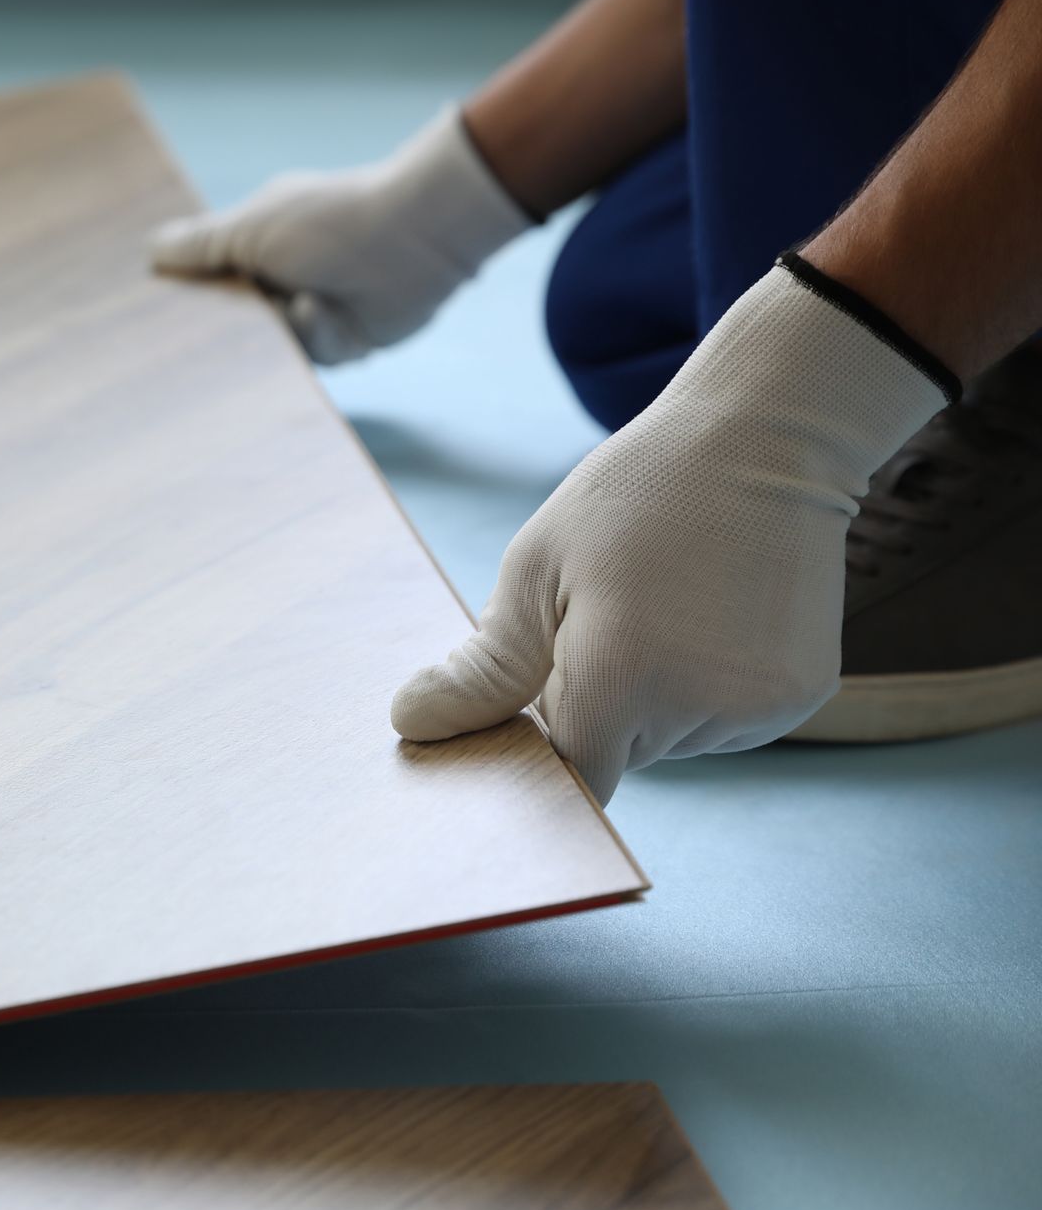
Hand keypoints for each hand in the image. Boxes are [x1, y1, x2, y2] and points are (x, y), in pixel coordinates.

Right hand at [149, 107, 529, 363]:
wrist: (416, 238)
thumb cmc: (331, 222)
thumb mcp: (251, 228)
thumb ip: (201, 245)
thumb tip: (149, 251)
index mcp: (254, 248)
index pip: (205, 282)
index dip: (184, 300)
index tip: (151, 318)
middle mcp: (279, 282)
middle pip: (232, 324)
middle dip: (225, 329)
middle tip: (207, 336)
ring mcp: (311, 314)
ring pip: (270, 348)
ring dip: (280, 327)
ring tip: (295, 299)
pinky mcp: (343, 344)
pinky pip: (311, 356)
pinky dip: (317, 330)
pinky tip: (325, 305)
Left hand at [391, 257, 951, 802]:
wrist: (765, 437)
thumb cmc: (634, 495)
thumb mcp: (534, 570)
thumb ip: (482, 669)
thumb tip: (411, 725)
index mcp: (621, 674)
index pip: (568, 772)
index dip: (544, 738)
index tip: (539, 687)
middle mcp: (699, 704)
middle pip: (618, 754)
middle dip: (595, 704)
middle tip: (607, 613)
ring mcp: (759, 707)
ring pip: (670, 740)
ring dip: (651, 696)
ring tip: (667, 605)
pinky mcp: (799, 697)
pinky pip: (723, 723)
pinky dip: (703, 689)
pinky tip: (712, 618)